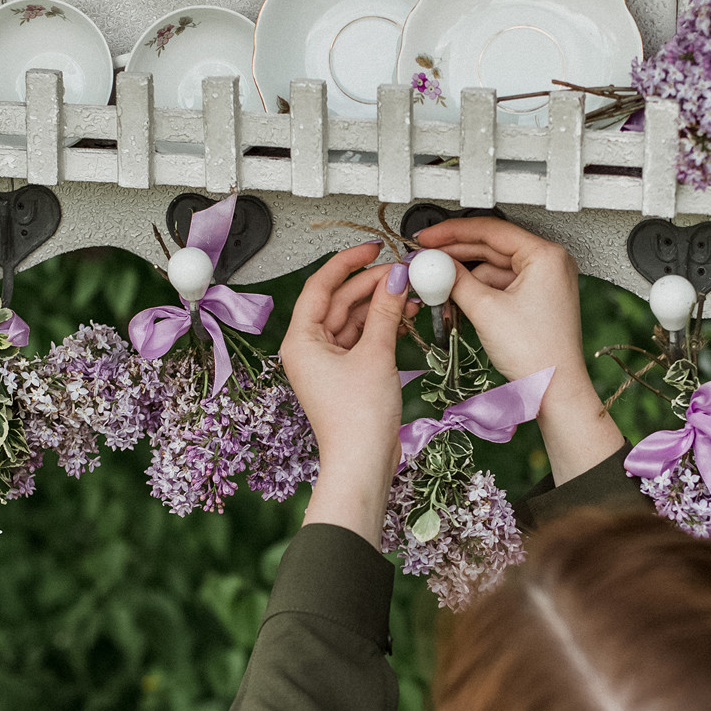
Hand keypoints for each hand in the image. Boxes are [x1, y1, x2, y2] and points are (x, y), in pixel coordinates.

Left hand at [280, 244, 418, 545]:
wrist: (362, 463)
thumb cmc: (356, 420)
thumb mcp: (375, 354)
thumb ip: (386, 311)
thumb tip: (395, 278)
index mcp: (301, 340)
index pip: (321, 286)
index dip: (347, 263)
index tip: (371, 248)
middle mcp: (309, 349)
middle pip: (340, 301)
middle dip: (372, 285)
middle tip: (401, 272)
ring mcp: (328, 363)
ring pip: (354, 319)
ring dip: (381, 306)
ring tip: (409, 293)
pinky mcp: (346, 375)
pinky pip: (362, 339)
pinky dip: (382, 326)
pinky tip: (403, 315)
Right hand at [412, 216, 623, 486]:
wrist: (554, 389)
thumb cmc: (537, 354)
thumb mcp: (485, 309)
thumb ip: (455, 279)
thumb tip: (434, 263)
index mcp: (545, 255)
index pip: (491, 230)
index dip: (452, 232)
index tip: (428, 237)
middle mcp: (550, 262)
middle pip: (492, 248)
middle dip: (456, 255)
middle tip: (426, 257)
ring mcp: (545, 280)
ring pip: (494, 268)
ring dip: (465, 276)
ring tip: (436, 283)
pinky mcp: (538, 297)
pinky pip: (501, 284)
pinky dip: (479, 290)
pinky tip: (456, 296)